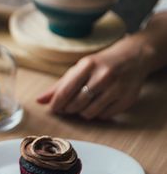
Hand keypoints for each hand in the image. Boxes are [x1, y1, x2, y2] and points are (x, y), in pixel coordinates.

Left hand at [37, 36, 151, 119]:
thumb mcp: (79, 69)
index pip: (66, 90)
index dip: (56, 103)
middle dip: (68, 109)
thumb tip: (39, 101)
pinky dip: (97, 114)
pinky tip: (97, 105)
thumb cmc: (99, 64)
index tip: (52, 109)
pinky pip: (104, 116)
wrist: (133, 58)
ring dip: (82, 113)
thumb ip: (59, 86)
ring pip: (90, 112)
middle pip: (77, 103)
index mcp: (88, 65)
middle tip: (67, 107)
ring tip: (82, 105)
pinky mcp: (127, 99)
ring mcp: (117, 88)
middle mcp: (104, 76)